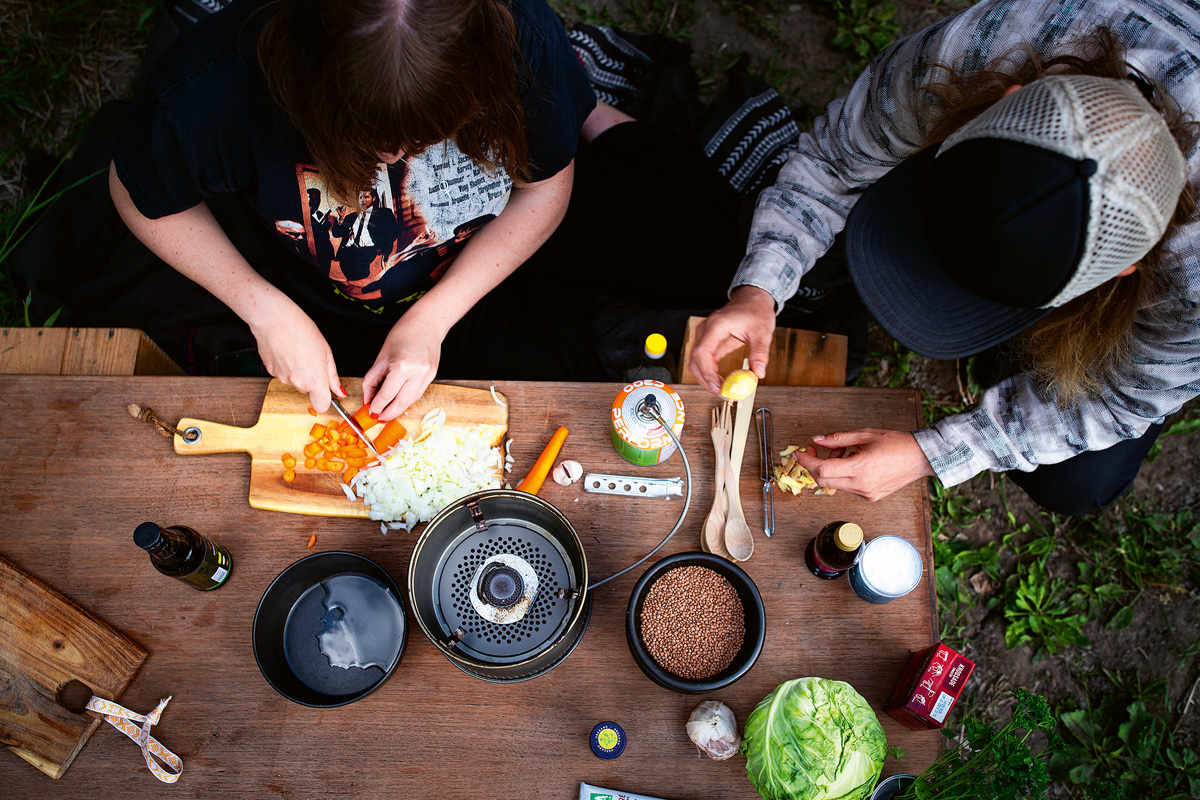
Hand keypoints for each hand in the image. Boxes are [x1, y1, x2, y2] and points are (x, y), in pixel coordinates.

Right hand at [250, 299, 342, 411]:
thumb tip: (339, 391)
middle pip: (308, 391)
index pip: (322, 405)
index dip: (325, 399)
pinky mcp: (270, 372)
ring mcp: (282, 378)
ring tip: (298, 351)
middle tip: (311, 359)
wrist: (274, 319)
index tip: (326, 389)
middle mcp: (297, 382)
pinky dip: (286, 366)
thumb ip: (332, 376)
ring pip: (295, 382)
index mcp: (314, 379)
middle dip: (312, 380)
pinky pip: (283, 374)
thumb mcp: (326, 352)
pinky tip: (287, 351)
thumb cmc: (301, 330)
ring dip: (298, 372)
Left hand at [362, 315, 442, 419]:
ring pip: (411, 401)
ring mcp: (427, 376)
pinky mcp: (432, 376)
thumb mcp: (381, 356)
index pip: (386, 394)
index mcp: (402, 366)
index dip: (377, 406)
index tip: (371, 412)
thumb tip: (368, 398)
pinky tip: (398, 399)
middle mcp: (417, 374)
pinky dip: (406, 399)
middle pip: (401, 403)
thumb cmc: (403, 334)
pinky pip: (417, 393)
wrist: (427, 323)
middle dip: (388, 413)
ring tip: (387, 411)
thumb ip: (373, 379)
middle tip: (378, 417)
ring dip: (398, 408)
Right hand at [690, 285, 775, 394]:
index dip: (707, 374)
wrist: (752, 299)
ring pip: (696, 363)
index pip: (702, 353)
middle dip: (707, 382)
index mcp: (716, 326)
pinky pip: (704, 361)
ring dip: (707, 380)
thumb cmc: (755, 310)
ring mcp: (705, 336)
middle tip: (724, 394)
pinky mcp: (709, 342)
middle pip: (695, 362)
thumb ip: (759, 353)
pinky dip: (710, 374)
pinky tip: (722, 382)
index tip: (718, 387)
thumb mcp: (762, 332)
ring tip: (724, 390)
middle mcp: (706, 331)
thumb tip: (758, 373)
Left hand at [792, 429, 933, 501]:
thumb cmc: (897, 444)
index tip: (799, 453)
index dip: (806, 461)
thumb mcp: (865, 435)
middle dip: (815, 465)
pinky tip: (853, 461)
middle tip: (815, 450)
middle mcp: (861, 485)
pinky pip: (847, 487)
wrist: (921, 458)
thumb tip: (818, 439)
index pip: (822, 470)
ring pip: (835, 484)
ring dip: (831, 469)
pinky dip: (843, 475)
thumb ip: (838, 438)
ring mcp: (866, 493)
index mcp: (859, 469)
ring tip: (844, 451)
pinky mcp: (871, 496)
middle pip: (824, 481)